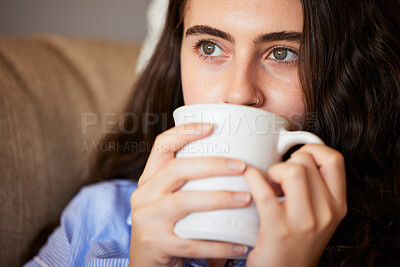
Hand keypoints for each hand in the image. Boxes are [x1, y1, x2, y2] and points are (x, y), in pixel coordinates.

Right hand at [128, 123, 249, 266]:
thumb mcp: (167, 199)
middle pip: (176, 170)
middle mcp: (144, 195)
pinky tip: (240, 244)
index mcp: (149, 179)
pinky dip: (219, 244)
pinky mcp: (157, 245)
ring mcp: (148, 220)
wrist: (146, 264)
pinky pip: (192, 243)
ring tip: (246, 199)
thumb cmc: (166, 226)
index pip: (161, 146)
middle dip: (212, 165)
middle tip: (242, 166)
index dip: (185, 132)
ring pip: (184, 202)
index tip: (212, 127)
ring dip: (219, 199)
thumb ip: (187, 183)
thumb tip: (231, 162)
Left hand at [244, 144, 346, 266]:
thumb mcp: (319, 215)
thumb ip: (315, 188)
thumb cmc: (298, 241)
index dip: (314, 149)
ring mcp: (303, 221)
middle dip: (287, 161)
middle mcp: (326, 212)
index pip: (334, 160)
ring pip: (292, 171)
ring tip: (270, 184)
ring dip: (274, 170)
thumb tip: (294, 154)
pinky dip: (252, 178)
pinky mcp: (278, 228)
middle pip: (306, 161)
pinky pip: (264, 191)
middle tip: (278, 176)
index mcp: (337, 205)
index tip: (298, 155)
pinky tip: (250, 178)